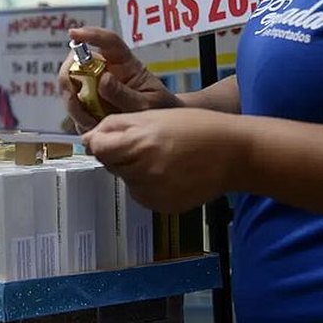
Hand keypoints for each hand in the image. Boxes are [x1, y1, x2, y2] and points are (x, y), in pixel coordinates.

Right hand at [58, 27, 180, 132]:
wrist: (158, 130)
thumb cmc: (158, 109)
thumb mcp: (148, 104)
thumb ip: (125, 94)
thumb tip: (103, 80)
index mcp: (125, 64)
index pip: (108, 42)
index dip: (90, 35)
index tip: (74, 33)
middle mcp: (105, 72)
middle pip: (77, 64)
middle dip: (69, 79)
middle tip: (74, 99)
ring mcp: (95, 89)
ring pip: (70, 88)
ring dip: (74, 105)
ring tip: (91, 122)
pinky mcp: (89, 107)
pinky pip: (74, 110)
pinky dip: (79, 120)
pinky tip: (93, 127)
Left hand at [82, 108, 247, 212]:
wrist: (234, 154)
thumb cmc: (196, 127)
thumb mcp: (153, 115)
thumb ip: (116, 125)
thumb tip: (89, 138)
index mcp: (139, 145)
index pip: (98, 148)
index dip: (100, 140)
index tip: (108, 137)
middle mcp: (143, 173)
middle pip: (110, 164)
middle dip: (120, 153)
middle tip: (146, 142)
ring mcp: (152, 194)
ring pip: (125, 179)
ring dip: (133, 169)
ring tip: (162, 157)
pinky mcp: (162, 206)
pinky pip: (141, 193)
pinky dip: (147, 183)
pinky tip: (169, 172)